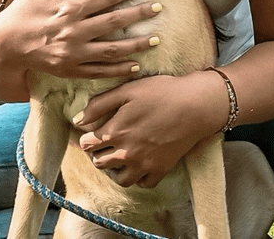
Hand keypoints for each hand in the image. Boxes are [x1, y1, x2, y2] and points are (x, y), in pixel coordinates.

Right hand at [0, 0, 161, 78]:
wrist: (5, 44)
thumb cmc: (23, 11)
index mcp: (68, 8)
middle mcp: (74, 31)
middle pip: (115, 21)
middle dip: (139, 13)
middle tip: (159, 8)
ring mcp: (74, 53)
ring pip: (112, 49)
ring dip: (136, 44)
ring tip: (155, 39)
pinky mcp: (70, 70)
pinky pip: (100, 71)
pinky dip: (119, 69)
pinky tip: (135, 65)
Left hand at [74, 72, 227, 187]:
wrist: (195, 105)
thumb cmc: (161, 92)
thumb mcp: (127, 90)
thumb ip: (99, 104)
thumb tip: (78, 120)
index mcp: (115, 131)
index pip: (88, 144)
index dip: (86, 137)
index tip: (91, 133)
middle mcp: (127, 153)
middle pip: (99, 163)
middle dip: (97, 153)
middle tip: (103, 143)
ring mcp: (144, 164)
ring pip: (119, 179)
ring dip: (114, 169)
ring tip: (118, 156)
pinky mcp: (160, 170)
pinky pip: (143, 184)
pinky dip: (138, 177)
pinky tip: (138, 163)